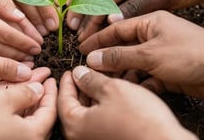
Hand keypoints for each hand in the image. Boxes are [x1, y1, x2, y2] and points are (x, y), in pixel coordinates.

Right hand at [0, 0, 41, 59]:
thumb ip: (0, 1)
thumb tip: (21, 17)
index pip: (8, 33)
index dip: (26, 41)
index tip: (39, 45)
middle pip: (1, 49)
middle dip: (21, 54)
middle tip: (36, 55)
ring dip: (9, 61)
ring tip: (25, 60)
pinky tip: (3, 62)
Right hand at [0, 79, 56, 139]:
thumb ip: (24, 92)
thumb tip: (39, 88)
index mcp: (29, 136)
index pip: (49, 111)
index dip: (51, 91)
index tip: (50, 75)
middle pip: (37, 116)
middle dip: (38, 93)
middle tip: (40, 74)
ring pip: (23, 118)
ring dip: (26, 97)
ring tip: (25, 77)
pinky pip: (10, 123)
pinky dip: (13, 106)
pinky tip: (8, 91)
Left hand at [58, 66, 196, 139]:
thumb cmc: (139, 120)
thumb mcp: (112, 90)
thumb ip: (91, 80)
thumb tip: (78, 74)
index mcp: (75, 125)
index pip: (63, 98)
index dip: (68, 81)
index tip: (71, 70)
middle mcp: (83, 137)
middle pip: (77, 105)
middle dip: (85, 85)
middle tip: (90, 70)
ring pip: (93, 111)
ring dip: (99, 93)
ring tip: (108, 77)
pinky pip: (105, 119)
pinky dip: (109, 105)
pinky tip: (120, 92)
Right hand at [79, 0, 203, 40]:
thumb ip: (136, 6)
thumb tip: (110, 20)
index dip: (92, 18)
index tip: (82, 35)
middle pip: (105, 3)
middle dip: (93, 23)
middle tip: (82, 42)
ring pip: (114, 9)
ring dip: (103, 25)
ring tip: (91, 42)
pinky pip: (126, 11)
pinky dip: (117, 24)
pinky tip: (112, 37)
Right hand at [80, 11, 203, 99]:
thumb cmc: (192, 53)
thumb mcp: (150, 54)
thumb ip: (120, 56)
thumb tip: (94, 58)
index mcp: (149, 21)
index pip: (115, 27)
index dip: (97, 38)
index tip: (81, 48)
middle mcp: (153, 35)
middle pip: (122, 46)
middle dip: (107, 58)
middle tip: (90, 69)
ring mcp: (160, 52)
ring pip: (133, 63)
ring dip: (123, 73)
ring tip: (109, 83)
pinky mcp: (168, 70)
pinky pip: (146, 76)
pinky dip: (140, 83)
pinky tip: (134, 90)